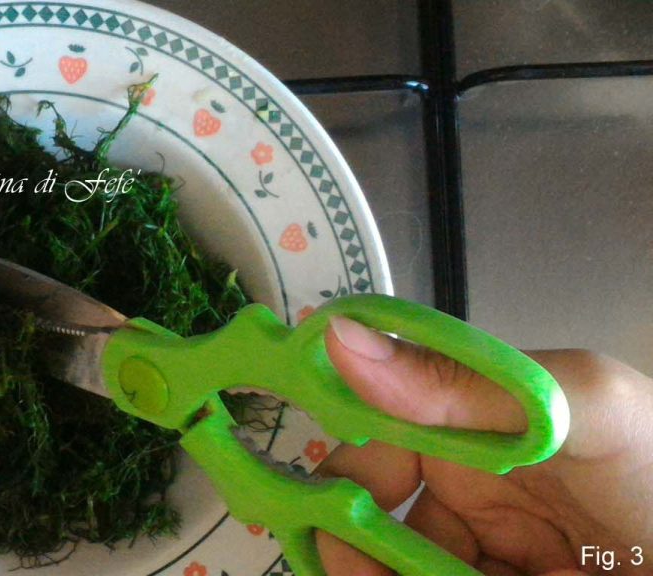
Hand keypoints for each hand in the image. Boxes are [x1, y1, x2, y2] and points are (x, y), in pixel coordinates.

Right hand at [318, 317, 652, 574]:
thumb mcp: (582, 408)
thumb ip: (465, 380)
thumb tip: (343, 338)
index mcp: (477, 429)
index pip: (380, 442)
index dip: (346, 473)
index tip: (322, 510)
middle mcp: (474, 494)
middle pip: (380, 522)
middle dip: (353, 546)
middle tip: (342, 565)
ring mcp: (489, 555)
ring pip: (402, 564)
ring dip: (375, 571)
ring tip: (365, 572)